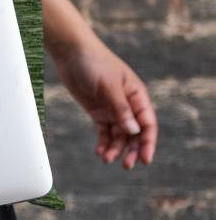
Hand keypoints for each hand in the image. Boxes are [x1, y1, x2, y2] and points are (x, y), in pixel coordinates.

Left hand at [53, 40, 157, 168]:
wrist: (72, 53)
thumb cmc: (95, 64)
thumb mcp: (109, 87)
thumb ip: (120, 109)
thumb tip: (133, 131)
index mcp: (137, 96)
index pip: (147, 124)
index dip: (148, 142)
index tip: (145, 159)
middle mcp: (127, 105)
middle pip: (134, 133)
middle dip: (132, 150)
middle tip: (127, 166)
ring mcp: (112, 109)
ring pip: (118, 135)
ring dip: (115, 148)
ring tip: (105, 159)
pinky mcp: (97, 111)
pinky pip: (104, 131)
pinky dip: (103, 142)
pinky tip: (99, 152)